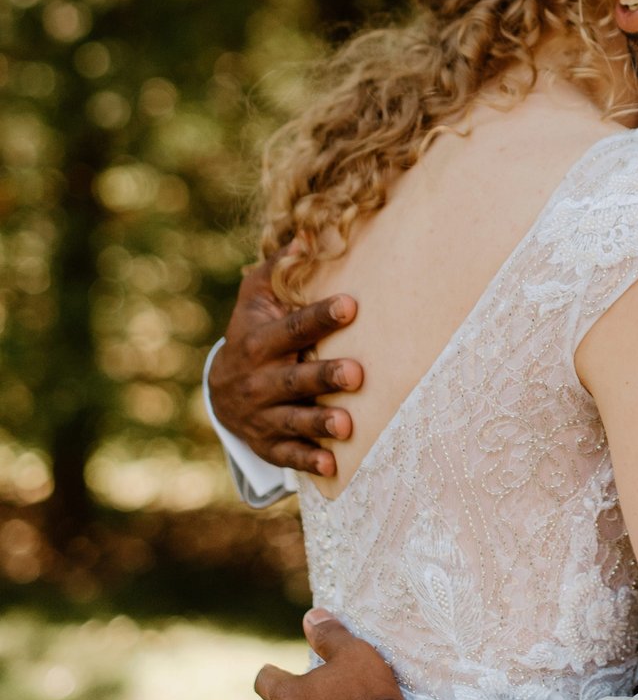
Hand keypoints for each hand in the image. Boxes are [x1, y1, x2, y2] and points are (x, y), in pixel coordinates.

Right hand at [207, 265, 364, 475]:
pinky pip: (286, 455)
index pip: (291, 329)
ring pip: (290, 421)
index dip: (319, 317)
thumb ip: (278, 270)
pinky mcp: (266, 443)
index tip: (352, 305)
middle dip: (323, 378)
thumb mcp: (256, 300)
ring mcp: (261, 415)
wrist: (219, 391)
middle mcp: (258, 381)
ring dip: (318, 424)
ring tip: (348, 425)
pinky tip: (333, 466)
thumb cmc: (254, 334)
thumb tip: (308, 233)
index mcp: (258, 343)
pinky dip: (307, 461)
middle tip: (357, 373)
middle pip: (292, 380)